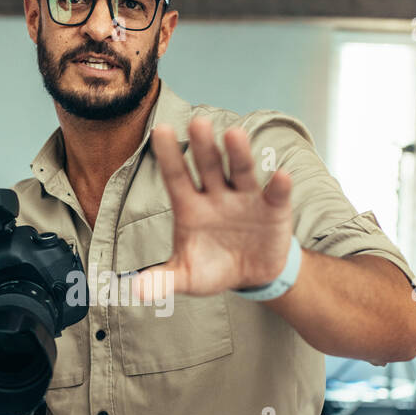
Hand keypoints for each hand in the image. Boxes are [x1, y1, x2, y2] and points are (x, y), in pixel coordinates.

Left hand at [129, 116, 292, 301]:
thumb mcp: (186, 277)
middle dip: (203, 146)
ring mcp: (245, 198)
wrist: (251, 277)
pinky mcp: (272, 208)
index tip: (160, 130)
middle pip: (208, 166)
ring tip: (234, 135)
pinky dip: (279, 186)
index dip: (168, 156)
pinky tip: (280, 176)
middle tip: (198, 123)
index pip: (176, 177)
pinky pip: (275, 194)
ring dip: (238, 154)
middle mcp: (216, 195)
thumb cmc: (213, 269)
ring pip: (241, 171)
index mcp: (190, 207)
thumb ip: (161, 281)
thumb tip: (135, 290)